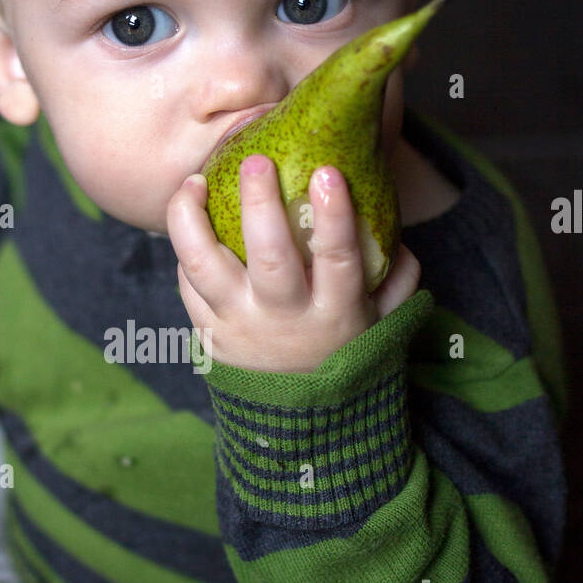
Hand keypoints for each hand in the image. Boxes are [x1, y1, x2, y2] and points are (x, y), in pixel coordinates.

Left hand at [166, 154, 420, 372]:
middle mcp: (284, 319)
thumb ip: (397, 279)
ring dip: (193, 220)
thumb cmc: (342, 349)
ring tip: (194, 181)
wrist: (298, 420)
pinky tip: (190, 216)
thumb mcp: (381, 321)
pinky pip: (186, 284)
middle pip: (269, 258)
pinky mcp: (206, 333)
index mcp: (335, 312)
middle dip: (261, 204)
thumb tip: (399, 236)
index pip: (338, 260)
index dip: (334, 216)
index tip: (327, 172)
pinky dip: (183, 248)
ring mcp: (239, 326)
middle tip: (257, 161)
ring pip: (204, 268)